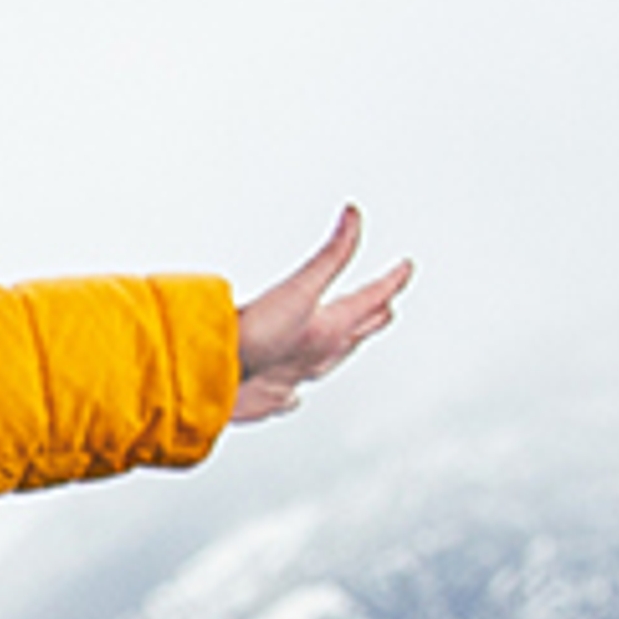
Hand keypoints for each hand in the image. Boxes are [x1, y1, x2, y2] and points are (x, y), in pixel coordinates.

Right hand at [231, 207, 409, 423]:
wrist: (214, 377)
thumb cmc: (255, 342)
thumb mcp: (300, 287)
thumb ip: (332, 253)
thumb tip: (354, 218)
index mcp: (330, 331)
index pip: (372, 299)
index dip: (391, 280)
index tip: (405, 268)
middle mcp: (317, 358)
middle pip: (357, 335)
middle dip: (373, 318)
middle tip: (385, 308)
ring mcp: (292, 381)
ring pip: (329, 365)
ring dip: (342, 351)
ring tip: (349, 345)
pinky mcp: (265, 399)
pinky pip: (288, 397)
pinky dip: (293, 393)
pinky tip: (290, 397)